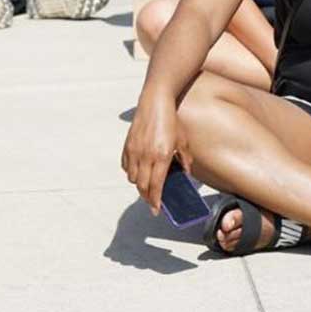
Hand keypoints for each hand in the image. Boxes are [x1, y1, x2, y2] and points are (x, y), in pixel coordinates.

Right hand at [122, 94, 185, 214]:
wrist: (155, 101)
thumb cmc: (171, 120)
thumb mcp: (183, 141)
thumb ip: (185, 160)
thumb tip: (186, 174)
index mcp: (161, 156)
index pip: (155, 186)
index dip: (155, 201)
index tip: (156, 210)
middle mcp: (145, 156)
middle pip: (141, 186)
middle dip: (146, 197)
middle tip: (152, 201)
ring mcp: (134, 150)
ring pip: (132, 178)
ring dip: (138, 184)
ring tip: (146, 185)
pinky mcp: (127, 145)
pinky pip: (125, 166)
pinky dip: (130, 172)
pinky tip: (138, 171)